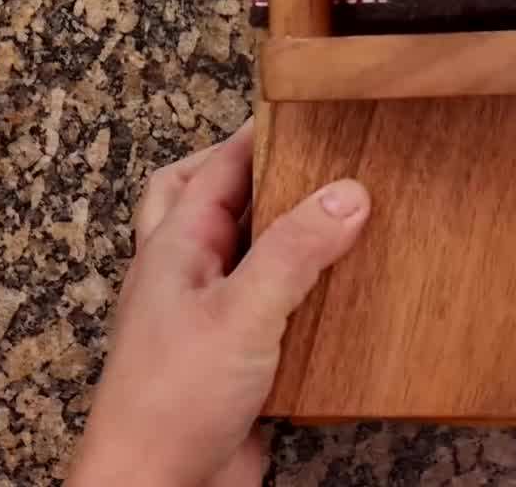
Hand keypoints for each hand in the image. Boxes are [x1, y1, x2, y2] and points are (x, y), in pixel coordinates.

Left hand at [69, 119, 370, 486]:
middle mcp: (183, 277)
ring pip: (237, 254)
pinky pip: (262, 309)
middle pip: (205, 201)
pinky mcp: (230, 361)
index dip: (258, 136)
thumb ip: (296, 251)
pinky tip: (332, 296)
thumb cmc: (168, 405)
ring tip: (329, 216)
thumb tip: (347, 192)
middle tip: (305, 157)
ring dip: (277, 234)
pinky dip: (296, 293)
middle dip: (249, 174)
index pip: (216, 168)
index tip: (307, 110)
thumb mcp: (244, 313)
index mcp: (173, 249)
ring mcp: (203, 320)